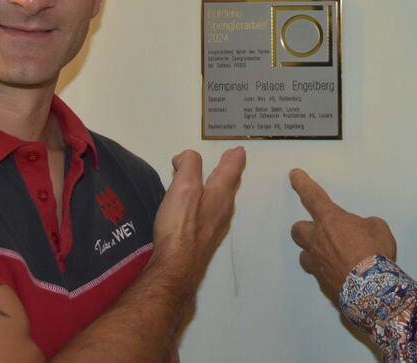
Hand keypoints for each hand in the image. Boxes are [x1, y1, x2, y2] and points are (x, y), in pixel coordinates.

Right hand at [150, 147, 245, 278]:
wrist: (178, 267)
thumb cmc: (182, 226)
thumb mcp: (184, 187)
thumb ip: (189, 166)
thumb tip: (186, 157)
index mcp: (220, 193)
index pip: (231, 168)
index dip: (233, 156)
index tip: (238, 150)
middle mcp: (223, 209)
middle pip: (229, 183)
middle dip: (229, 169)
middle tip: (231, 159)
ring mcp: (215, 225)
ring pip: (222, 197)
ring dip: (220, 184)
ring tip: (215, 177)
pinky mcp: (205, 237)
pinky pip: (212, 210)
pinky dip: (209, 199)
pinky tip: (200, 204)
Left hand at [289, 168, 395, 300]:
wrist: (372, 290)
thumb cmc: (375, 253)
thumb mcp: (378, 228)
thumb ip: (366, 225)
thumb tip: (362, 232)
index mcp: (330, 220)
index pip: (312, 196)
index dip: (302, 184)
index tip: (294, 175)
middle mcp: (317, 240)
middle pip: (298, 229)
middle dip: (306, 228)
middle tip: (320, 232)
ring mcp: (316, 263)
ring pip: (303, 254)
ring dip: (312, 252)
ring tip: (329, 255)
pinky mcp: (321, 282)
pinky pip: (317, 272)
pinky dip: (326, 271)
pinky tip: (340, 274)